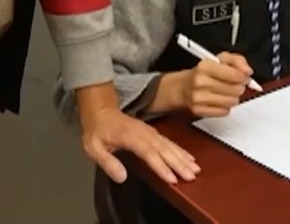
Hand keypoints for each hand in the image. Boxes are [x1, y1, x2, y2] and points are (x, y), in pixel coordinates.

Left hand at [76, 83, 198, 186]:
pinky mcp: (153, 132)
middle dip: (179, 164)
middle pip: (164, 150)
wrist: (100, 110)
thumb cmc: (96, 130)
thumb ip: (108, 163)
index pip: (149, 153)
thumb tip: (122, 178)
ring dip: (183, 158)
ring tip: (196, 169)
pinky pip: (170, 142)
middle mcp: (144, 133)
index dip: (161, 166)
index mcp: (130, 137)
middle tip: (192, 176)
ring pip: (170, 145)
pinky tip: (189, 158)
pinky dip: (181, 150)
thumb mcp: (93, 148)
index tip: (172, 179)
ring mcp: (150, 132)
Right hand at [166, 54, 253, 117]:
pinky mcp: (199, 111)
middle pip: (235, 89)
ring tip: (227, 92)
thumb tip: (248, 71)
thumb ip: (237, 60)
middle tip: (235, 84)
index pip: (235, 75)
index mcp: (205, 66)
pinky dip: (225, 107)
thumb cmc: (204, 72)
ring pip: (231, 102)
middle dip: (239, 87)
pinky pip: (224, 112)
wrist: (183, 87)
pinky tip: (219, 100)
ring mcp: (198, 98)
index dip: (243, 77)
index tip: (243, 76)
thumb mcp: (220, 59)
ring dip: (233, 97)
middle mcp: (200, 82)